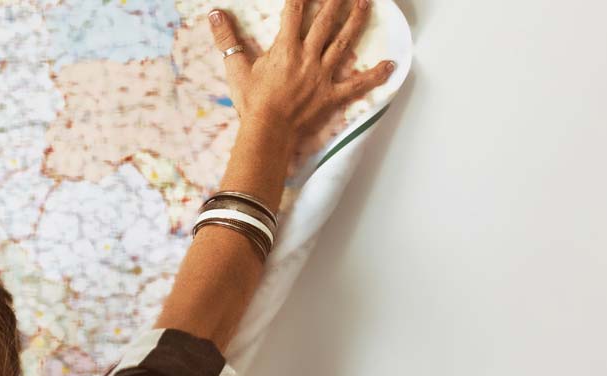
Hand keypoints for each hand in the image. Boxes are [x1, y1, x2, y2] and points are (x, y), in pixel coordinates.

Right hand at [208, 0, 393, 141]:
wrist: (268, 131)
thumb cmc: (252, 102)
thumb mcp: (236, 68)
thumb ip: (226, 40)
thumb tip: (215, 15)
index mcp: (285, 48)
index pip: (294, 11)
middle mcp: (308, 56)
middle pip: (326, 20)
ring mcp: (323, 74)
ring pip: (344, 42)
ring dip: (356, 20)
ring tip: (366, 2)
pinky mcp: (332, 94)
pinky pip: (357, 84)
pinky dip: (375, 75)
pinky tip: (391, 65)